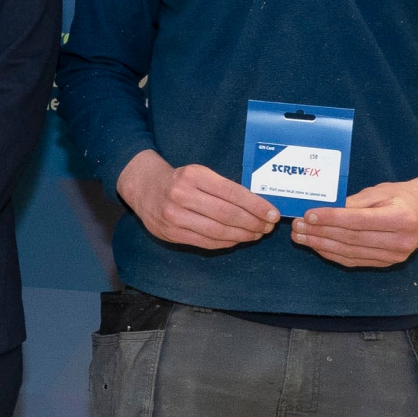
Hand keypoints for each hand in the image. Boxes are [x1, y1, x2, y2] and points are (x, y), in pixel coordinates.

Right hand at [117, 151, 276, 249]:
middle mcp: (182, 195)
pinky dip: (227, 242)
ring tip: (256, 233)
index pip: (232, 192)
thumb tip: (257, 206)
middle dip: (253, 222)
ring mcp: (174, 216)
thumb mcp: (199, 174)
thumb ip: (223, 188)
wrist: (144, 188)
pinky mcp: (171, 233)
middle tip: (268, 226)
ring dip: (243, 235)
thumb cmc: (179, 181)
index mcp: (193, 176)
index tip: (272, 213)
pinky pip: (206, 242)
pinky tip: (237, 239)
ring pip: (218, 231)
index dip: (256, 205)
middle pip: (227, 214)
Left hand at [293, 168, 417, 267]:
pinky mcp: (387, 263)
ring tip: (300, 236)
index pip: (358, 221)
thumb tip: (322, 209)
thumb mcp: (380, 192)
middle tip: (297, 225)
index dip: (331, 219)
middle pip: (351, 238)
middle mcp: (401, 241)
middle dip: (320, 232)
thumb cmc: (401, 196)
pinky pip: (353, 261)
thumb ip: (353, 202)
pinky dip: (331, 254)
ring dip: (321, 245)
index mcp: (402, 218)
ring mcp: (395, 256)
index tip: (308, 215)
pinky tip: (315, 245)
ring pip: (350, 253)